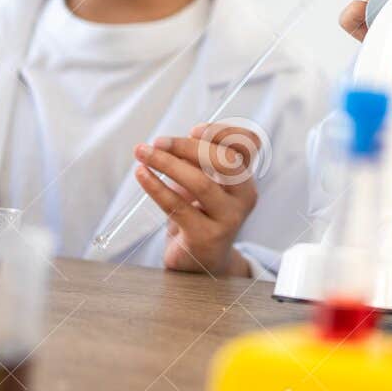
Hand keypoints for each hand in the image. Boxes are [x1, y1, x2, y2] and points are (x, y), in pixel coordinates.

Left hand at [134, 122, 261, 275]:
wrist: (201, 261)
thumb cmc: (200, 213)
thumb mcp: (203, 181)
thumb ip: (196, 161)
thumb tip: (170, 143)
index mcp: (245, 177)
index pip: (249, 144)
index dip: (224, 132)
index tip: (195, 129)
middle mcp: (244, 196)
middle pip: (226, 161)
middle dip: (188, 146)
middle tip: (158, 142)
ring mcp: (228, 219)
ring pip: (201, 183)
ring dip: (167, 163)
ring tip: (143, 154)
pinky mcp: (206, 237)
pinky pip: (177, 207)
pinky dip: (155, 187)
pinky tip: (142, 175)